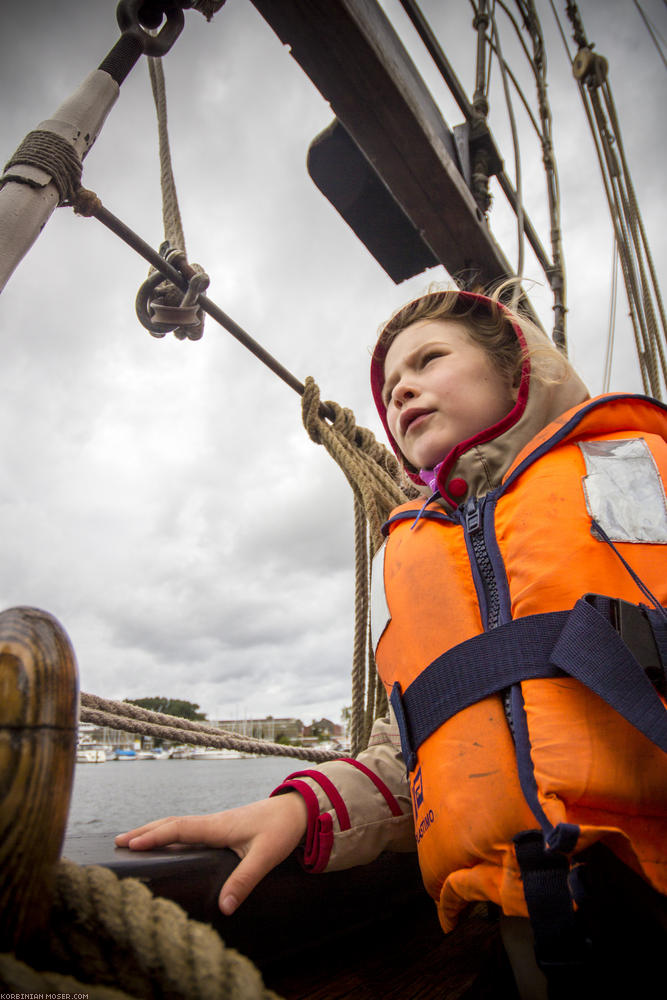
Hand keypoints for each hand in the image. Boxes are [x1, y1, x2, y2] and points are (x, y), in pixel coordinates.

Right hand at [114, 792, 307, 914]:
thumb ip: (243, 881)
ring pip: (179, 824)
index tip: (130, 844)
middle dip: (145, 832)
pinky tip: (167, 840)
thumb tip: (223, 908)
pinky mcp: (222, 827)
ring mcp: (217, 823)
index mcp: (217, 826)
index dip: (154, 837)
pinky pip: (188, 828)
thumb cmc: (281, 829)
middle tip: (118, 842)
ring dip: (155, 830)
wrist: (297, 809)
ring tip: (133, 840)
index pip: (179, 830)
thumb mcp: (264, 857)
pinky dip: (170, 832)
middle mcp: (213, 822)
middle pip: (172, 824)